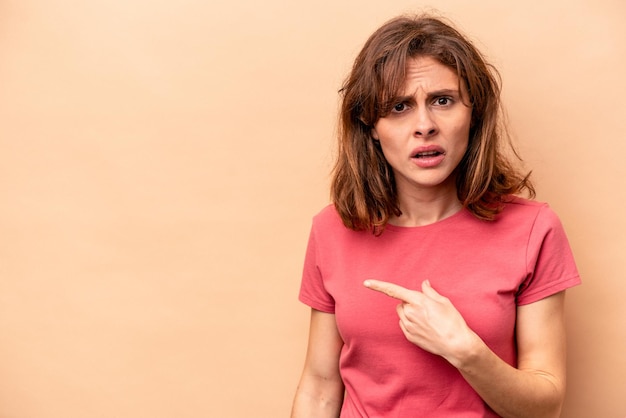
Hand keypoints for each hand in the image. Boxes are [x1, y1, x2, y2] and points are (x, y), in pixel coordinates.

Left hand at [364, 279, 478, 367]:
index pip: (394, 290)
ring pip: (402, 314)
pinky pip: (404, 325)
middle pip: (401, 303)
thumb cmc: (453, 321)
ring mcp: (408, 326)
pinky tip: (425, 328)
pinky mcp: (409, 336)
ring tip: (427, 319)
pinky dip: (411, 323)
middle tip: (425, 309)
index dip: (379, 286)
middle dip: (409, 303)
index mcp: (417, 301)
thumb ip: (430, 292)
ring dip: (409, 313)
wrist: (456, 344)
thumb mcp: (444, 302)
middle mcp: (410, 313)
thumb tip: (424, 283)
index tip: (366, 282)